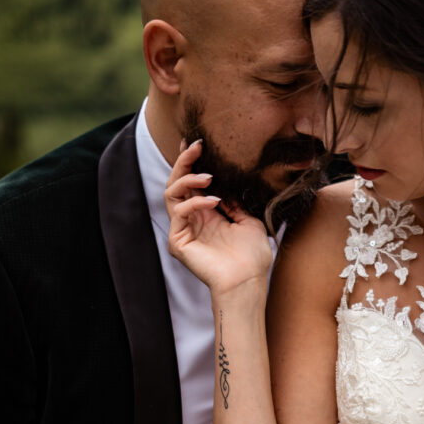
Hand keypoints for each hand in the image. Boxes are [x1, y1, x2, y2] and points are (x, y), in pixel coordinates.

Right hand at [164, 140, 273, 298]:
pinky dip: (195, 202)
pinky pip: (178, 213)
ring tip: (208, 176)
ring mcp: (183, 230)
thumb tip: (227, 186)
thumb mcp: (249, 221)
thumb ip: (236, 202)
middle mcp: (192, 220)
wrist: (248, 281)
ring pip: (171, 193)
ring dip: (188, 178)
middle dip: (185, 161)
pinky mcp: (178, 242)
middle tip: (197, 145)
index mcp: (206, 215)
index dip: (190, 162)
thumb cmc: (252, 257)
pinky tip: (214, 201)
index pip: (191, 183)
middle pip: (177, 183)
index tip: (197, 142)